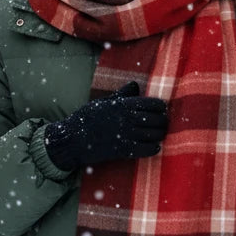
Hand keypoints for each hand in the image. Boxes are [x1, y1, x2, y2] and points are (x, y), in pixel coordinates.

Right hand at [44, 81, 168, 171]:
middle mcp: (127, 118)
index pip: (152, 104)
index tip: (162, 110)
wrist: (71, 139)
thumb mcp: (103, 102)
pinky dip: (153, 149)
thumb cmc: (86, 119)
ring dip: (159, 135)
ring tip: (160, 135)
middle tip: (164, 124)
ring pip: (153, 135)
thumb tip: (135, 85)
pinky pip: (145, 150)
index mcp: (123, 104)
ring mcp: (125, 135)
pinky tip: (155, 147)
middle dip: (163, 122)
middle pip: (157, 120)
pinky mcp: (122, 150)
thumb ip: (121, 95)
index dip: (161, 107)